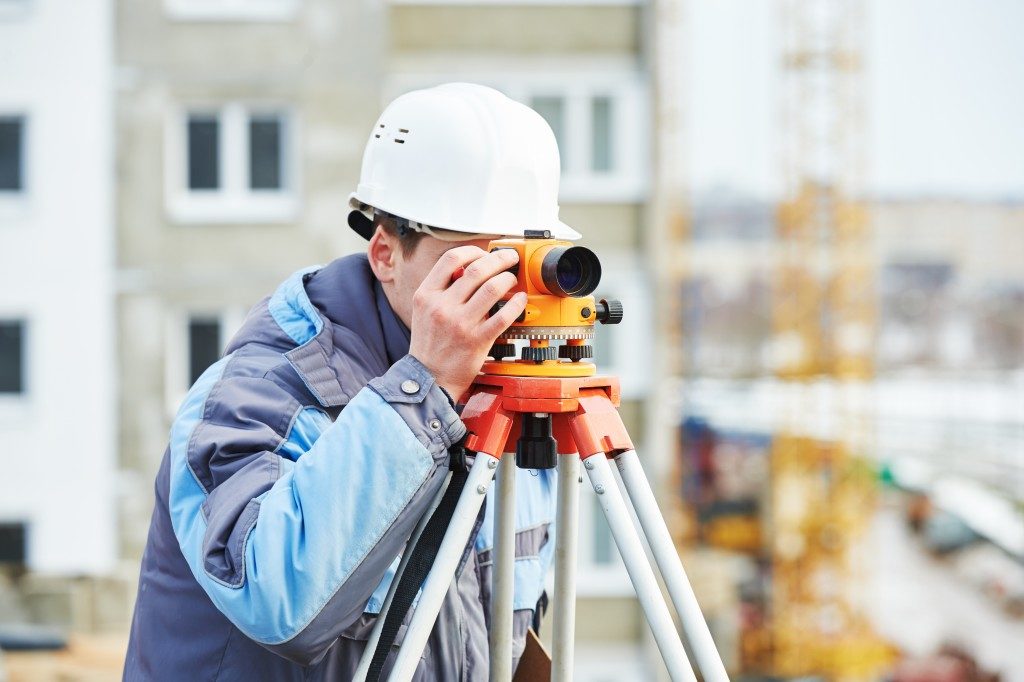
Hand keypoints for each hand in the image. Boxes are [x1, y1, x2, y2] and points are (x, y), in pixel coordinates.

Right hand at [408, 246, 526, 399]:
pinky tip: (520, 300)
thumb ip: (442, 288)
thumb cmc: (430, 344)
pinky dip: (516, 304)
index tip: (485, 252)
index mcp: (426, 295)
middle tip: (510, 259)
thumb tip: (469, 268)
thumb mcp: (424, 310)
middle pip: (477, 270)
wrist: (429, 377)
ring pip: (492, 288)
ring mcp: (460, 324)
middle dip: (499, 259)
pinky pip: (503, 316)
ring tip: (513, 280)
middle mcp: (442, 307)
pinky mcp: (477, 341)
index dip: (473, 251)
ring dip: (508, 279)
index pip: (451, 259)